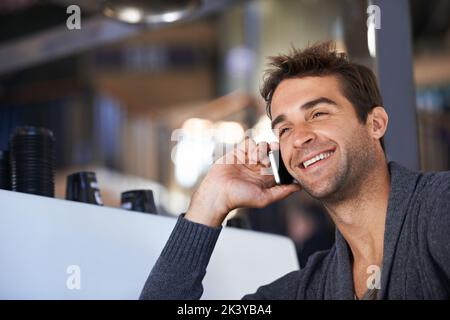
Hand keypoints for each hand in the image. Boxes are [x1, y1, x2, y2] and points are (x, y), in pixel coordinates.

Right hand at [185, 138, 300, 226]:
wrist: (218, 192)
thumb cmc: (239, 198)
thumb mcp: (264, 198)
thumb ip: (282, 192)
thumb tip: (299, 187)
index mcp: (266, 177)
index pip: (280, 164)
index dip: (283, 159)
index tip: (285, 159)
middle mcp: (258, 167)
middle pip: (272, 151)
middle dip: (275, 150)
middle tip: (274, 153)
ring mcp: (248, 158)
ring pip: (262, 145)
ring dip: (263, 150)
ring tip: (259, 161)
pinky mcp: (238, 152)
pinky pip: (250, 142)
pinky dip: (252, 147)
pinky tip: (250, 157)